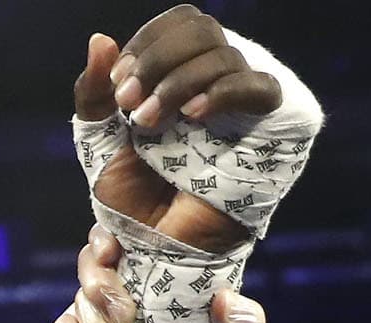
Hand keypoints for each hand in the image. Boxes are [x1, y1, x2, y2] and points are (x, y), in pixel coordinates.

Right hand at [54, 235, 263, 322]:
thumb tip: (226, 302)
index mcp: (157, 266)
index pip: (121, 232)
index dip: (106, 237)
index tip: (112, 254)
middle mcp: (121, 281)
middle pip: (90, 264)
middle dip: (102, 290)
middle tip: (127, 321)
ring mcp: (96, 311)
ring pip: (78, 303)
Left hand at [73, 16, 281, 239]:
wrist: (162, 249)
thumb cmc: (135, 202)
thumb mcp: (102, 143)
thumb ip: (94, 94)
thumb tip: (99, 39)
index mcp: (184, 77)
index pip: (179, 25)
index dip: (147, 44)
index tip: (118, 85)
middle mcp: (218, 82)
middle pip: (202, 29)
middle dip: (157, 60)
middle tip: (129, 101)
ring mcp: (247, 104)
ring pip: (226, 54)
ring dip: (178, 82)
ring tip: (148, 122)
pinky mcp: (275, 127)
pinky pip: (261, 88)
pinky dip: (222, 92)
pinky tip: (193, 115)